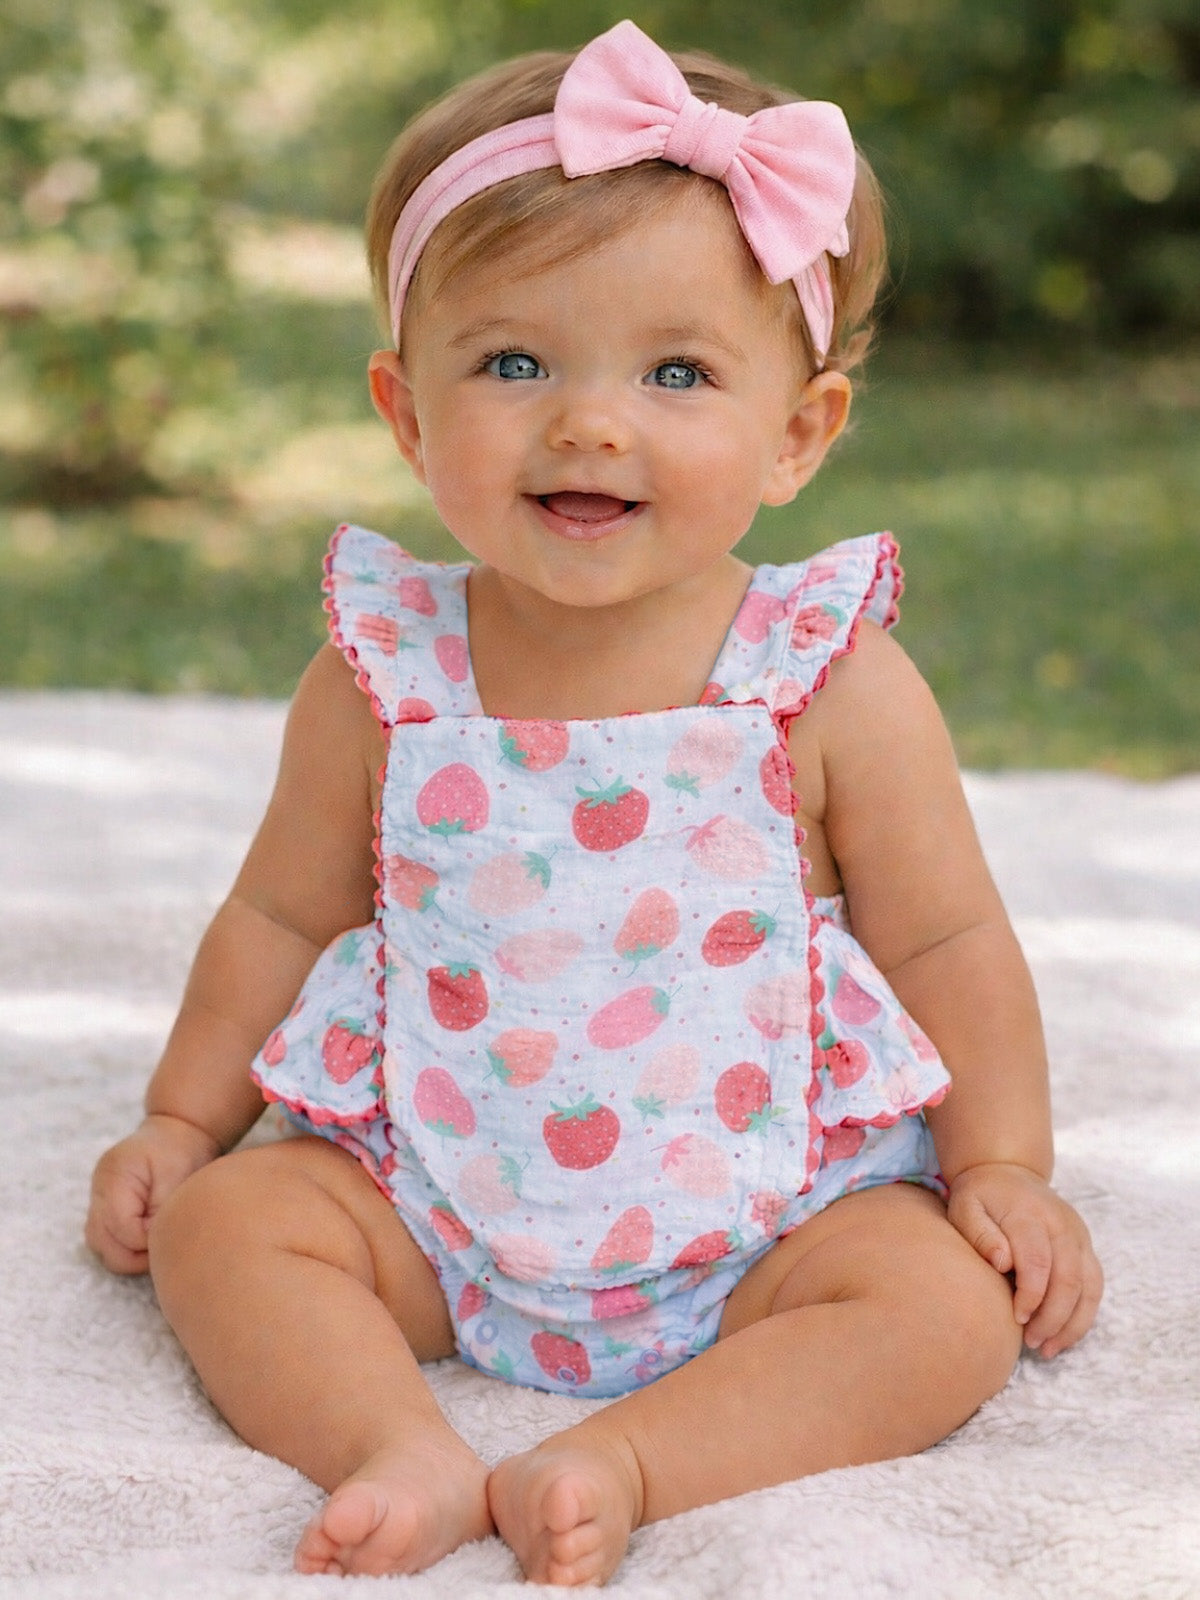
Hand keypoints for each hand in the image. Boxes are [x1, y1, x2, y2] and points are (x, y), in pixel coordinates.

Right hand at [86, 1114, 220, 1274]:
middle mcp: (98, 1190)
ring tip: (157, 1243)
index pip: (121, 1228)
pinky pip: (106, 1240)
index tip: (170, 1232)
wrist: (177, 1133)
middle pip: (103, 1243)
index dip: (146, 1240)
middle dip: (135, 1254)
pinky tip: (148, 1239)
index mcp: (114, 1175)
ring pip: (101, 1246)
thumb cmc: (182, 1152)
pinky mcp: (103, 1209)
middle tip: (164, 1246)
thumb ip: (162, 1214)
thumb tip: (151, 1244)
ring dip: (129, 1253)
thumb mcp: (179, 1178)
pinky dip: (125, 1247)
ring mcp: (97, 1200)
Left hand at [946, 1161, 1102, 1358]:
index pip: (1039, 1262)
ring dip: (1073, 1324)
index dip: (1031, 1296)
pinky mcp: (1086, 1247)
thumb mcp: (966, 1206)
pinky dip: (1083, 1315)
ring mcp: (1079, 1236)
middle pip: (1069, 1279)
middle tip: (1031, 1342)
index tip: (1016, 1318)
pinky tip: (1063, 1335)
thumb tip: (1002, 1263)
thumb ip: (980, 1233)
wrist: (1008, 1172)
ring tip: (1048, 1349)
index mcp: (1031, 1215)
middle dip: (1053, 1318)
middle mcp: (1062, 1225)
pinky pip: (1094, 1286)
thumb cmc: (981, 1196)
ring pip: (1089, 1287)